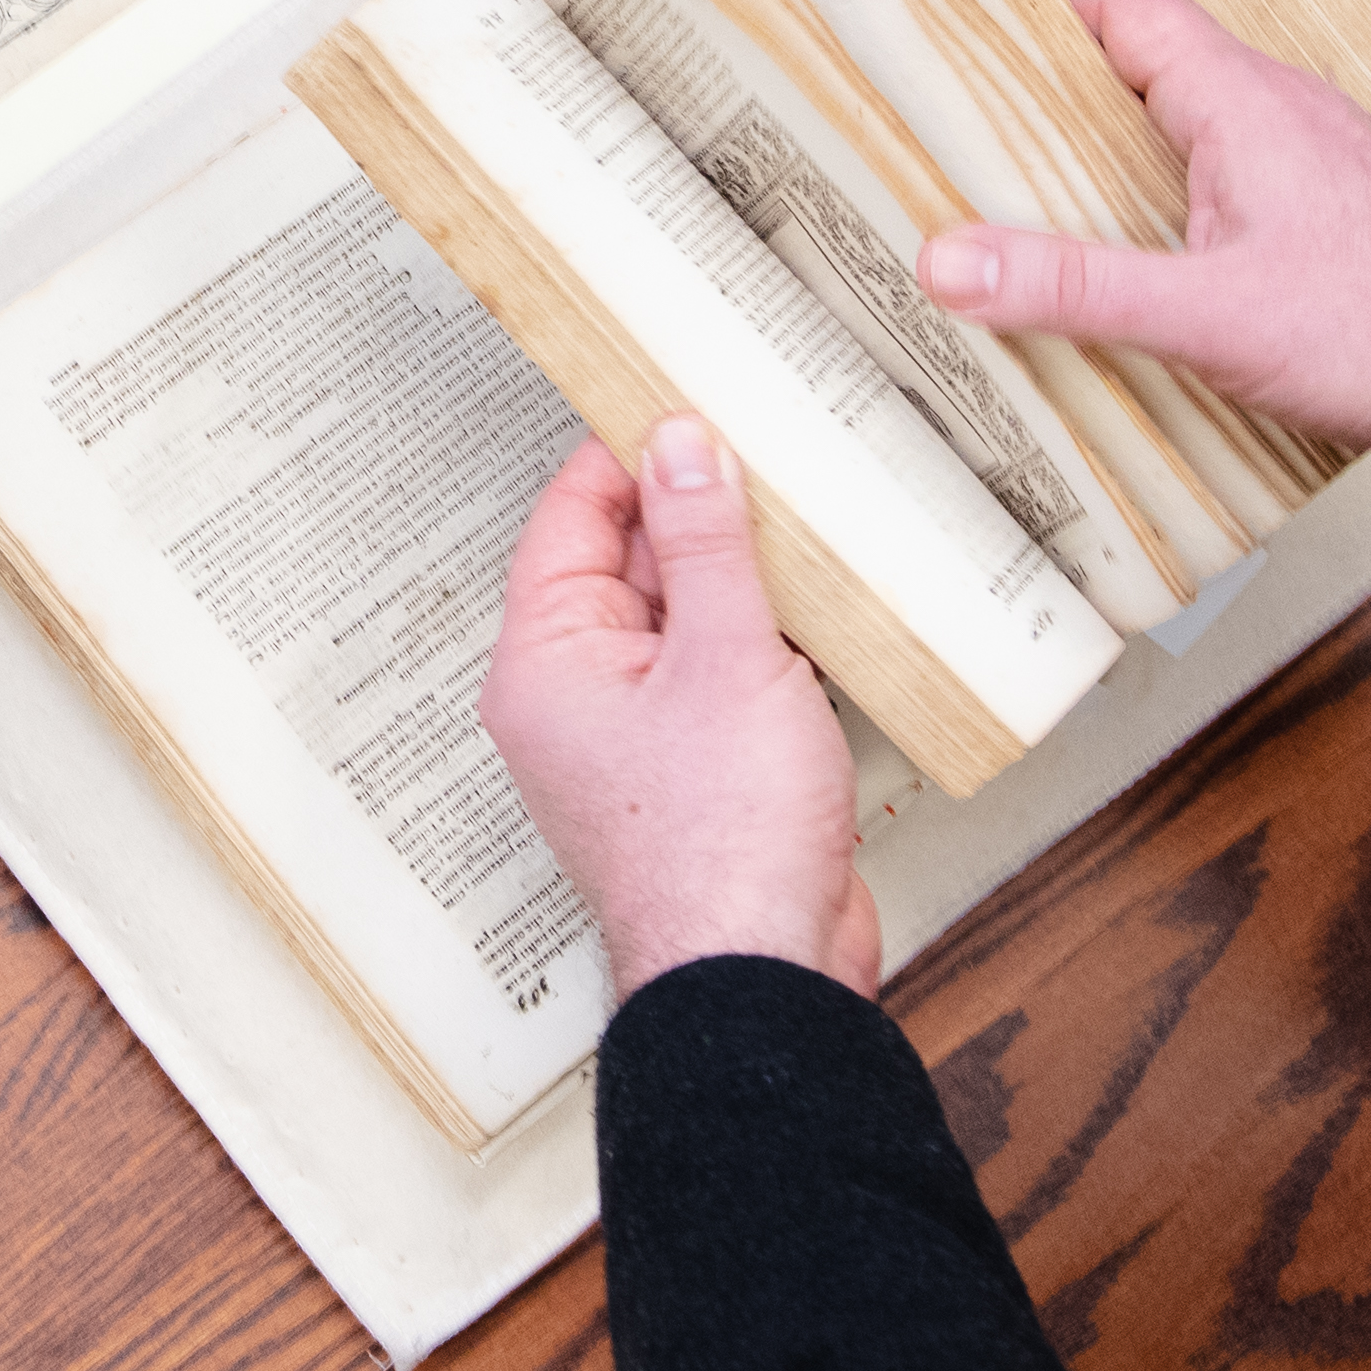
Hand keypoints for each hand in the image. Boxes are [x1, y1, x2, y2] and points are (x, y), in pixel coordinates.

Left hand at [483, 424, 882, 996]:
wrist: (761, 972)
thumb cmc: (722, 841)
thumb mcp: (723, 653)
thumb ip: (705, 540)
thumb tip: (680, 443)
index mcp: (546, 660)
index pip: (574, 518)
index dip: (630, 452)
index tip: (687, 397)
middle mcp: (575, 697)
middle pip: (630, 565)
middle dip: (698, 510)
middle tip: (768, 444)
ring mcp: (635, 739)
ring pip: (683, 622)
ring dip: (741, 577)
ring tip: (807, 514)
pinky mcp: (695, 773)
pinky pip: (720, 677)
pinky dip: (764, 641)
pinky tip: (823, 610)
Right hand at [930, 0, 1370, 463]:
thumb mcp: (1203, 314)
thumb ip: (1073, 285)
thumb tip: (949, 259)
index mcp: (1239, 100)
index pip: (1128, 9)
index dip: (1048, 21)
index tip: (977, 59)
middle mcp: (1279, 111)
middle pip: (1148, 72)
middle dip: (1064, 109)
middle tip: (984, 157)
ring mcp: (1314, 160)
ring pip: (1194, 133)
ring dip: (1123, 168)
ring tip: (1048, 225)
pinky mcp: (1337, 214)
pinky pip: (1233, 184)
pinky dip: (1179, 211)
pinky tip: (1156, 280)